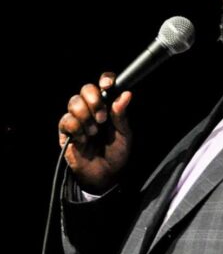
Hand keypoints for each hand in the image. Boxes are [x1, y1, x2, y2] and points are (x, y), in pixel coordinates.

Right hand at [58, 73, 132, 192]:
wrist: (105, 174)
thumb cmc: (116, 153)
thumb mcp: (125, 135)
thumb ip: (122, 115)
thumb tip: (126, 94)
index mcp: (108, 106)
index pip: (104, 85)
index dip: (105, 80)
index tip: (108, 85)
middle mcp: (91, 109)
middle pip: (86, 89)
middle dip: (94, 100)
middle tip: (102, 118)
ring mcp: (78, 118)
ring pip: (74, 102)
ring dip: (86, 117)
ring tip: (94, 132)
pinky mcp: (66, 130)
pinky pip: (66, 120)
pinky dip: (77, 129)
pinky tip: (84, 140)